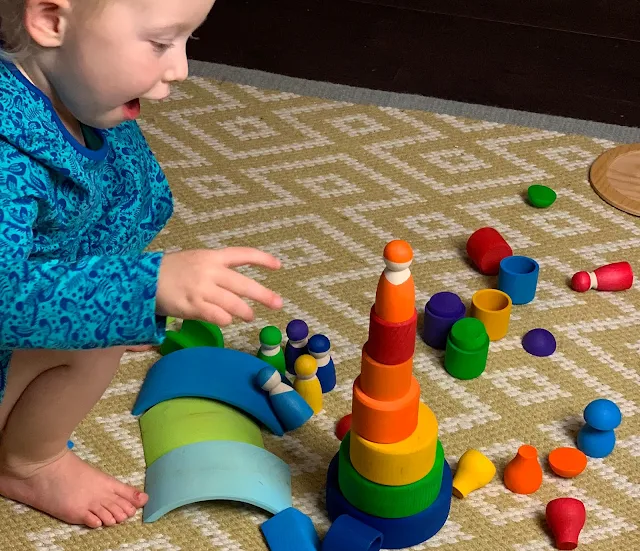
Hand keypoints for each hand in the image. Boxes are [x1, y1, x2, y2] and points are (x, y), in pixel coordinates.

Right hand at [156, 248, 282, 325]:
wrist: (141, 280)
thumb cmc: (171, 271)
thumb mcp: (195, 260)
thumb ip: (217, 270)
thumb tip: (239, 287)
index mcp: (212, 256)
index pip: (242, 254)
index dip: (262, 259)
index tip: (278, 266)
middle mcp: (209, 271)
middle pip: (243, 284)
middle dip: (264, 295)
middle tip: (278, 303)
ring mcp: (201, 289)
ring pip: (233, 304)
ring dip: (245, 312)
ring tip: (249, 315)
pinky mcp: (192, 306)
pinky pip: (217, 316)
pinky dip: (225, 320)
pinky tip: (226, 320)